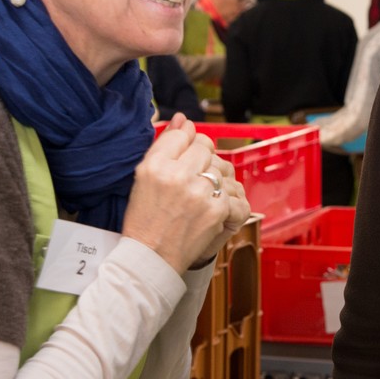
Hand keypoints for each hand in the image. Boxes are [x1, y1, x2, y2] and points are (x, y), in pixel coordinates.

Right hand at [121, 113, 247, 272]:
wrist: (151, 258)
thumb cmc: (145, 218)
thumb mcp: (143, 177)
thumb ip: (165, 145)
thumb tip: (183, 119)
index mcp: (156, 165)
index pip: (183, 134)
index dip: (188, 143)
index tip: (187, 156)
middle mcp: (178, 175)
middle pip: (206, 147)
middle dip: (204, 161)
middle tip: (194, 181)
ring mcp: (200, 192)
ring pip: (223, 168)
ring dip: (218, 181)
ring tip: (203, 198)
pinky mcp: (218, 210)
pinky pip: (236, 194)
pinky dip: (231, 203)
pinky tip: (217, 210)